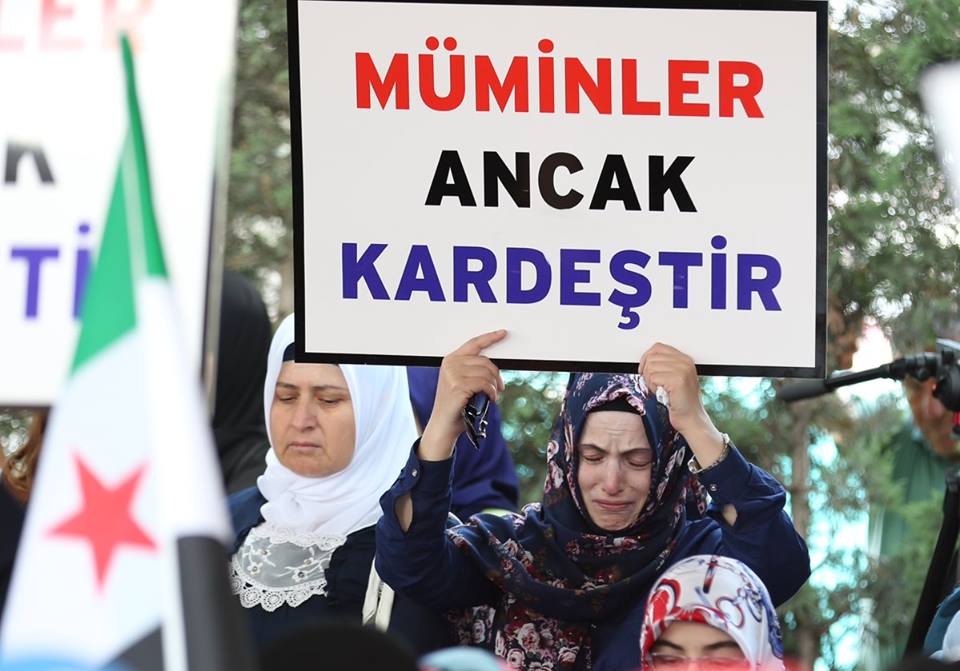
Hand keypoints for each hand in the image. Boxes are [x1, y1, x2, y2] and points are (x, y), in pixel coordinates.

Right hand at [419, 330, 506, 460]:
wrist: (443, 424)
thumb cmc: (455, 405)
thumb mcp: (461, 382)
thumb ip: (472, 370)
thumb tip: (493, 368)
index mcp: (451, 360)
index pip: (473, 343)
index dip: (490, 337)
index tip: (503, 333)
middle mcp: (451, 364)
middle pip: (485, 361)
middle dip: (496, 375)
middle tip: (500, 387)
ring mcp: (453, 374)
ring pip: (487, 373)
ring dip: (494, 386)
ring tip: (492, 395)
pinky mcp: (458, 386)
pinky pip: (485, 384)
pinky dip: (492, 392)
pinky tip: (491, 399)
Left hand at [639, 343, 723, 464]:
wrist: (691, 419)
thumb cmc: (681, 402)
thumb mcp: (674, 378)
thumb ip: (664, 366)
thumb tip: (646, 360)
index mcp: (684, 359)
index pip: (658, 347)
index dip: (647, 358)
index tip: (645, 370)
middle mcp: (685, 362)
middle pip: (652, 357)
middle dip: (647, 372)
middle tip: (653, 384)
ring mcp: (682, 370)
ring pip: (650, 367)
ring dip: (650, 381)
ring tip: (659, 390)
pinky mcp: (677, 380)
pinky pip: (653, 378)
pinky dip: (653, 388)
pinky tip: (661, 394)